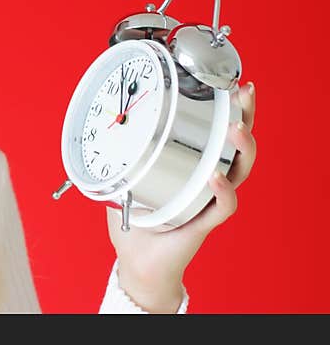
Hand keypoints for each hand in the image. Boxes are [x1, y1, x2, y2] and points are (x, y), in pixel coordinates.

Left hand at [106, 80, 256, 311]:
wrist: (137, 261)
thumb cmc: (136, 221)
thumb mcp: (122, 178)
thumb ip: (114, 153)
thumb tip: (98, 125)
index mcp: (192, 164)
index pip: (216, 130)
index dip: (226, 107)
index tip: (229, 82)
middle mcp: (207, 179)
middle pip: (236, 143)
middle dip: (245, 115)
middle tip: (243, 94)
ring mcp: (209, 200)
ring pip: (238, 171)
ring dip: (240, 148)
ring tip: (235, 128)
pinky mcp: (204, 222)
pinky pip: (222, 207)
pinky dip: (221, 191)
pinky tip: (214, 177)